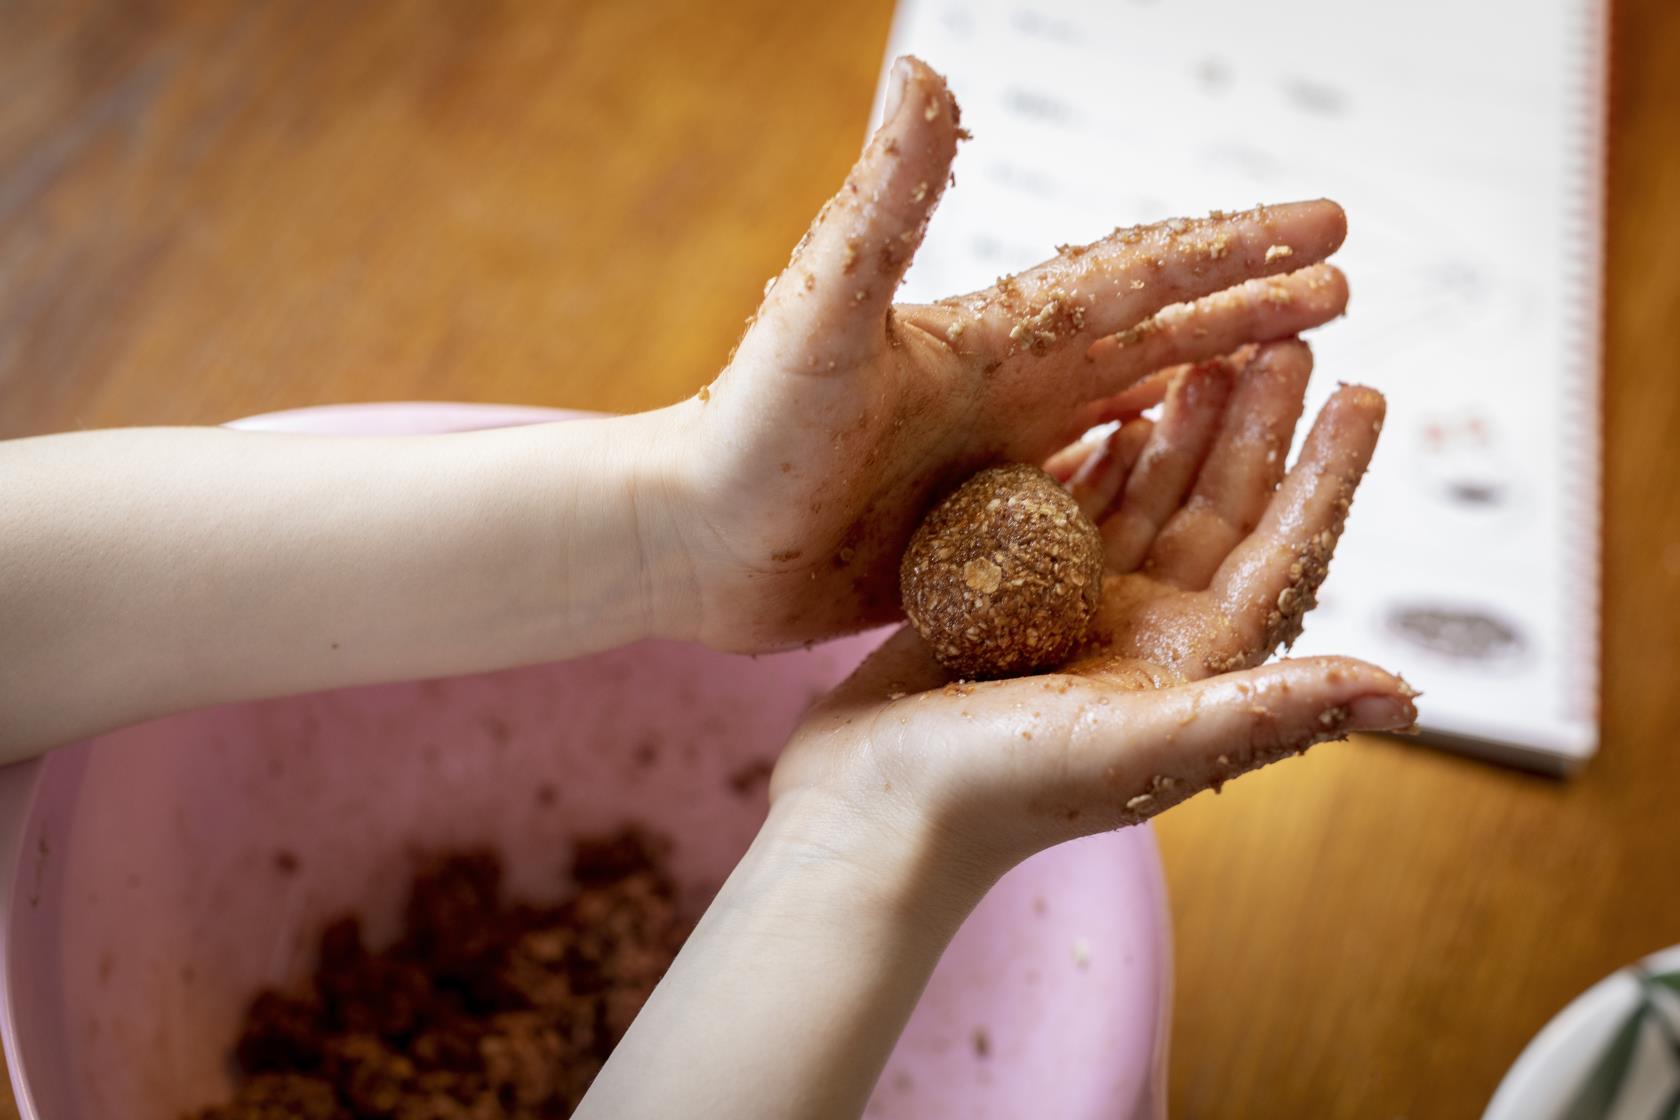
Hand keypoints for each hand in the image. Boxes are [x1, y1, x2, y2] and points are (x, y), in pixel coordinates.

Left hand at [652, 56, 1352, 652]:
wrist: (686, 539)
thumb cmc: (746, 432)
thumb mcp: (823, 314)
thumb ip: (885, 204)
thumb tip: (929, 70)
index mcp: (990, 338)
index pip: (1137, 278)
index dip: (1235, 252)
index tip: (1331, 224)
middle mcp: (1001, 387)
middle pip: (1155, 337)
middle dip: (1251, 309)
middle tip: (1346, 286)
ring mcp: (989, 456)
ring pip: (1128, 410)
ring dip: (1209, 383)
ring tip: (1286, 366)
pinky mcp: (972, 525)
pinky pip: (1084, 492)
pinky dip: (1140, 470)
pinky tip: (1170, 467)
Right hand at [768, 338, 1415, 872]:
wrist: (872, 811)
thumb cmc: (1000, 791)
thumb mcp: (1142, 745)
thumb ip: (1266, 711)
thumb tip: (1406, 696)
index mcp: (1191, 666)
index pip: (1278, 553)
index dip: (1325, 476)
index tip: (1365, 392)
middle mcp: (1147, 635)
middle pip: (1221, 509)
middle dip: (1258, 425)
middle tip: (1290, 337)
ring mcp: (1081, 611)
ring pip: (1152, 499)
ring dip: (1187, 429)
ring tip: (1215, 351)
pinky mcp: (1013, 594)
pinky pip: (1076, 510)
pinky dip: (1103, 462)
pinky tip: (1125, 413)